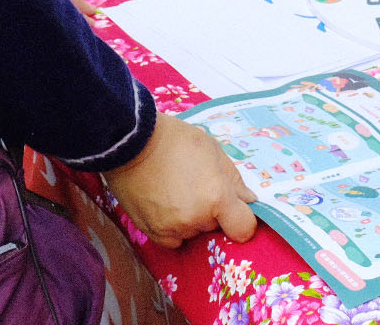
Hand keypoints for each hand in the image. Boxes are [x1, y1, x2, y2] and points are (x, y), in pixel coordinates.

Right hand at [105, 114, 257, 248]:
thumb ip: (234, 179)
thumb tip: (249, 200)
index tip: (236, 211)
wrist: (130, 143)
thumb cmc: (175, 141)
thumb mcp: (212, 150)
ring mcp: (174, 229)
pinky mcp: (153, 233)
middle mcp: (197, 219)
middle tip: (197, 186)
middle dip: (213, 211)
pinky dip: (175, 228)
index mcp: (216, 197)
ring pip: (195, 232)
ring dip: (192, 219)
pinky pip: (175, 240)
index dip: (243, 219)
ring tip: (177, 191)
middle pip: (216, 226)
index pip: (244, 228)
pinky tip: (166, 205)